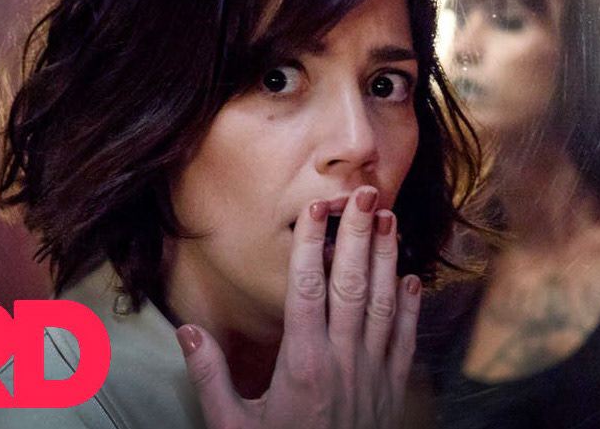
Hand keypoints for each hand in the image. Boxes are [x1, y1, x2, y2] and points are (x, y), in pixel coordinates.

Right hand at [176, 186, 422, 428]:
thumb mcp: (233, 426)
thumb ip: (210, 377)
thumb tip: (188, 331)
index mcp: (301, 365)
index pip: (307, 291)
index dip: (312, 246)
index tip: (315, 210)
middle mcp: (342, 361)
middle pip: (352, 286)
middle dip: (360, 236)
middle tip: (367, 194)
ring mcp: (373, 375)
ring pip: (383, 304)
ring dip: (388, 259)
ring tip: (392, 219)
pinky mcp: (391, 391)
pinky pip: (405, 339)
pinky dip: (410, 305)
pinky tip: (411, 278)